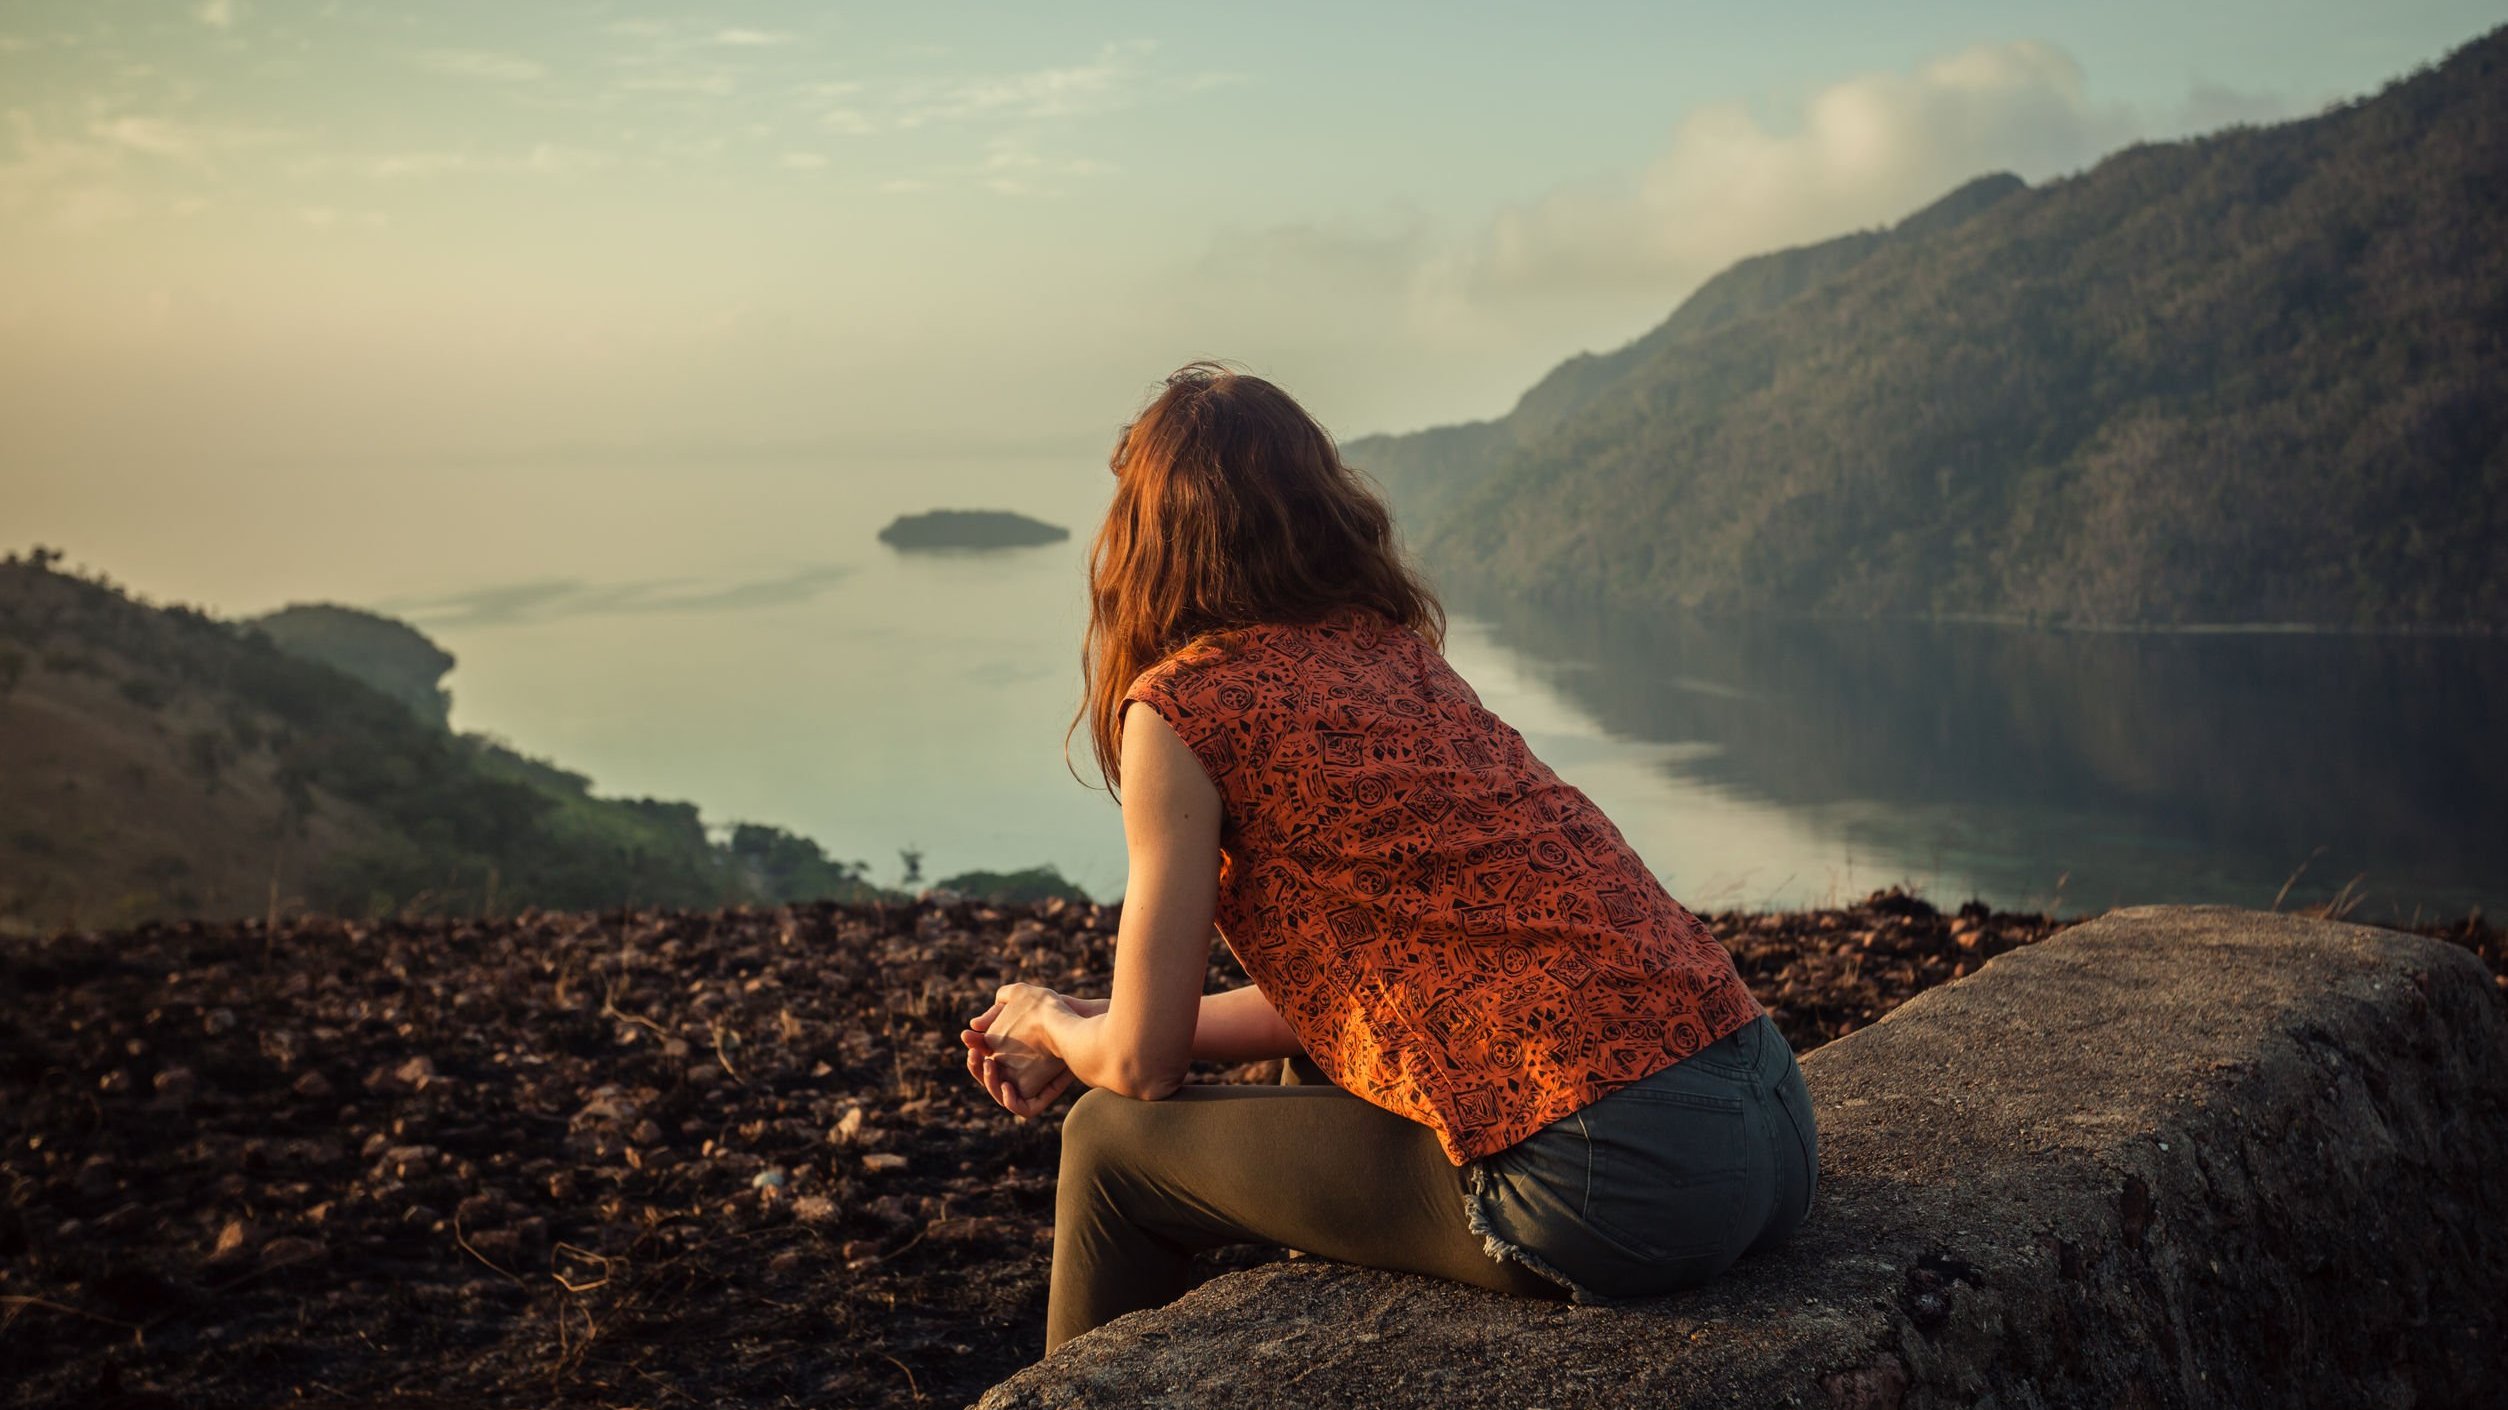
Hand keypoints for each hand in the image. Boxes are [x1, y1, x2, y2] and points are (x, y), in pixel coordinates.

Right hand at [960, 985, 1084, 1117]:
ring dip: (990, 1082)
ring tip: (990, 1065)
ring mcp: (1033, 1088)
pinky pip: (1024, 1108)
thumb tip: (973, 1025)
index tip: (966, 1038)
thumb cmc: (1058, 1010)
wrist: (1085, 1019)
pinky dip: (1011, 1101)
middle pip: (990, 1079)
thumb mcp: (1023, 1004)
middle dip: (977, 1068)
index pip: (986, 1060)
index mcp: (1012, 1056)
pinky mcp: (1046, 1098)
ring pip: (1002, 1094)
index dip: (975, 1051)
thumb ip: (998, 1011)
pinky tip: (1006, 1085)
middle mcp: (1021, 1075)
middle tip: (974, 1055)